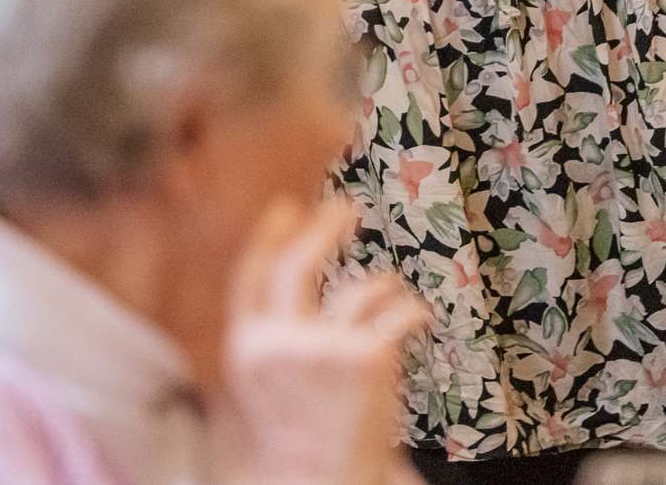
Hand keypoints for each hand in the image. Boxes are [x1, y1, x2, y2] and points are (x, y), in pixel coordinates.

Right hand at [223, 198, 428, 484]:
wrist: (326, 478)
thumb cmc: (304, 429)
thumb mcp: (270, 379)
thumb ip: (275, 329)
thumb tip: (296, 259)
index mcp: (248, 348)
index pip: (251, 275)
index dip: (268, 237)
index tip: (286, 209)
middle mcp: (281, 344)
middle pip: (299, 263)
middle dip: (324, 226)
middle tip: (347, 207)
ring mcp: (324, 348)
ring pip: (364, 287)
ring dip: (384, 288)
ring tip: (389, 310)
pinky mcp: (368, 356)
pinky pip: (400, 311)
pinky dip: (414, 312)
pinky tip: (417, 322)